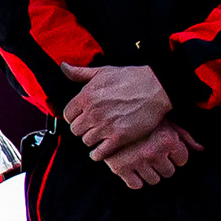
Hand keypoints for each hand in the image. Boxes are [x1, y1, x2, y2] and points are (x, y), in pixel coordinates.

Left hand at [60, 64, 176, 159]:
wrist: (156, 88)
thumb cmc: (131, 78)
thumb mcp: (103, 71)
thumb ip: (80, 72)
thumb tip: (63, 66)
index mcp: (86, 96)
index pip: (67, 114)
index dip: (74, 117)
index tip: (82, 117)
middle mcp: (93, 112)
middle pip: (75, 130)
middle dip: (83, 128)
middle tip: (91, 127)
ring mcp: (105, 126)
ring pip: (86, 141)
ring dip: (92, 139)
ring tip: (99, 136)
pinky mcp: (119, 138)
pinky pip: (99, 153)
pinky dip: (98, 154)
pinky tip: (101, 150)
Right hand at [97, 121, 201, 189]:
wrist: (109, 112)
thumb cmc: (142, 116)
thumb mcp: (165, 121)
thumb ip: (184, 136)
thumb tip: (201, 150)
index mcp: (167, 139)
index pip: (182, 160)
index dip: (175, 154)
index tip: (166, 147)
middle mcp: (154, 152)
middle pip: (169, 172)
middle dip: (163, 163)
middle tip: (152, 151)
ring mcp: (137, 161)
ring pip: (154, 180)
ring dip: (150, 171)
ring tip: (142, 158)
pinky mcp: (120, 168)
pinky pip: (136, 185)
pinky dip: (135, 179)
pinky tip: (133, 167)